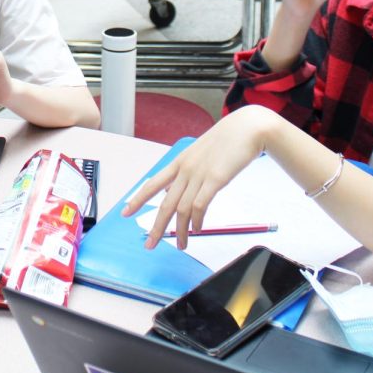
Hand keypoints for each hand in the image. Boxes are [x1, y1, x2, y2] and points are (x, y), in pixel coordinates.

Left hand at [120, 107, 280, 249]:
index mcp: (179, 162)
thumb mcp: (200, 153)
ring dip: (180, 231)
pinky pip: (200, 205)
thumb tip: (176, 189)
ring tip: (181, 244)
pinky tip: (197, 230)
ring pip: (182, 209)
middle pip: (165, 204)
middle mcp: (185, 169)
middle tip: (149, 245)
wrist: (247, 128)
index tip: (125, 213)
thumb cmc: (227, 140)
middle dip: (156, 227)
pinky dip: (196, 221)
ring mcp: (199, 174)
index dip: (137, 200)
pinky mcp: (216, 179)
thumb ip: (187, 170)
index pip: (152, 184)